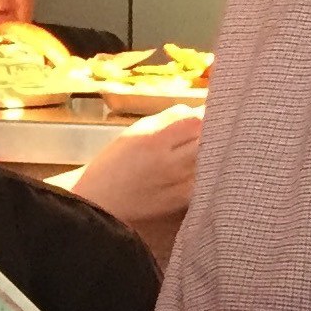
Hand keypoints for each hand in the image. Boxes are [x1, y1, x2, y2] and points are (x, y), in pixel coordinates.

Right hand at [69, 107, 200, 246]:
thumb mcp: (135, 131)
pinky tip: (194, 169)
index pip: (196, 121)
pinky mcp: (182, 199)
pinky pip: (205, 180)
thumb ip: (167, 118)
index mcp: (154, 140)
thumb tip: (194, 110)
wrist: (100, 201)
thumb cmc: (114, 163)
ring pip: (210, 160)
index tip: (209, 111)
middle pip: (208, 140)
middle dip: (211, 132)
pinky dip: (205, 171)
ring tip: (199, 149)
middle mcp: (170, 162)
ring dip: (209, 152)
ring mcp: (178, 183)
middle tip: (210, 129)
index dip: (206, 114)